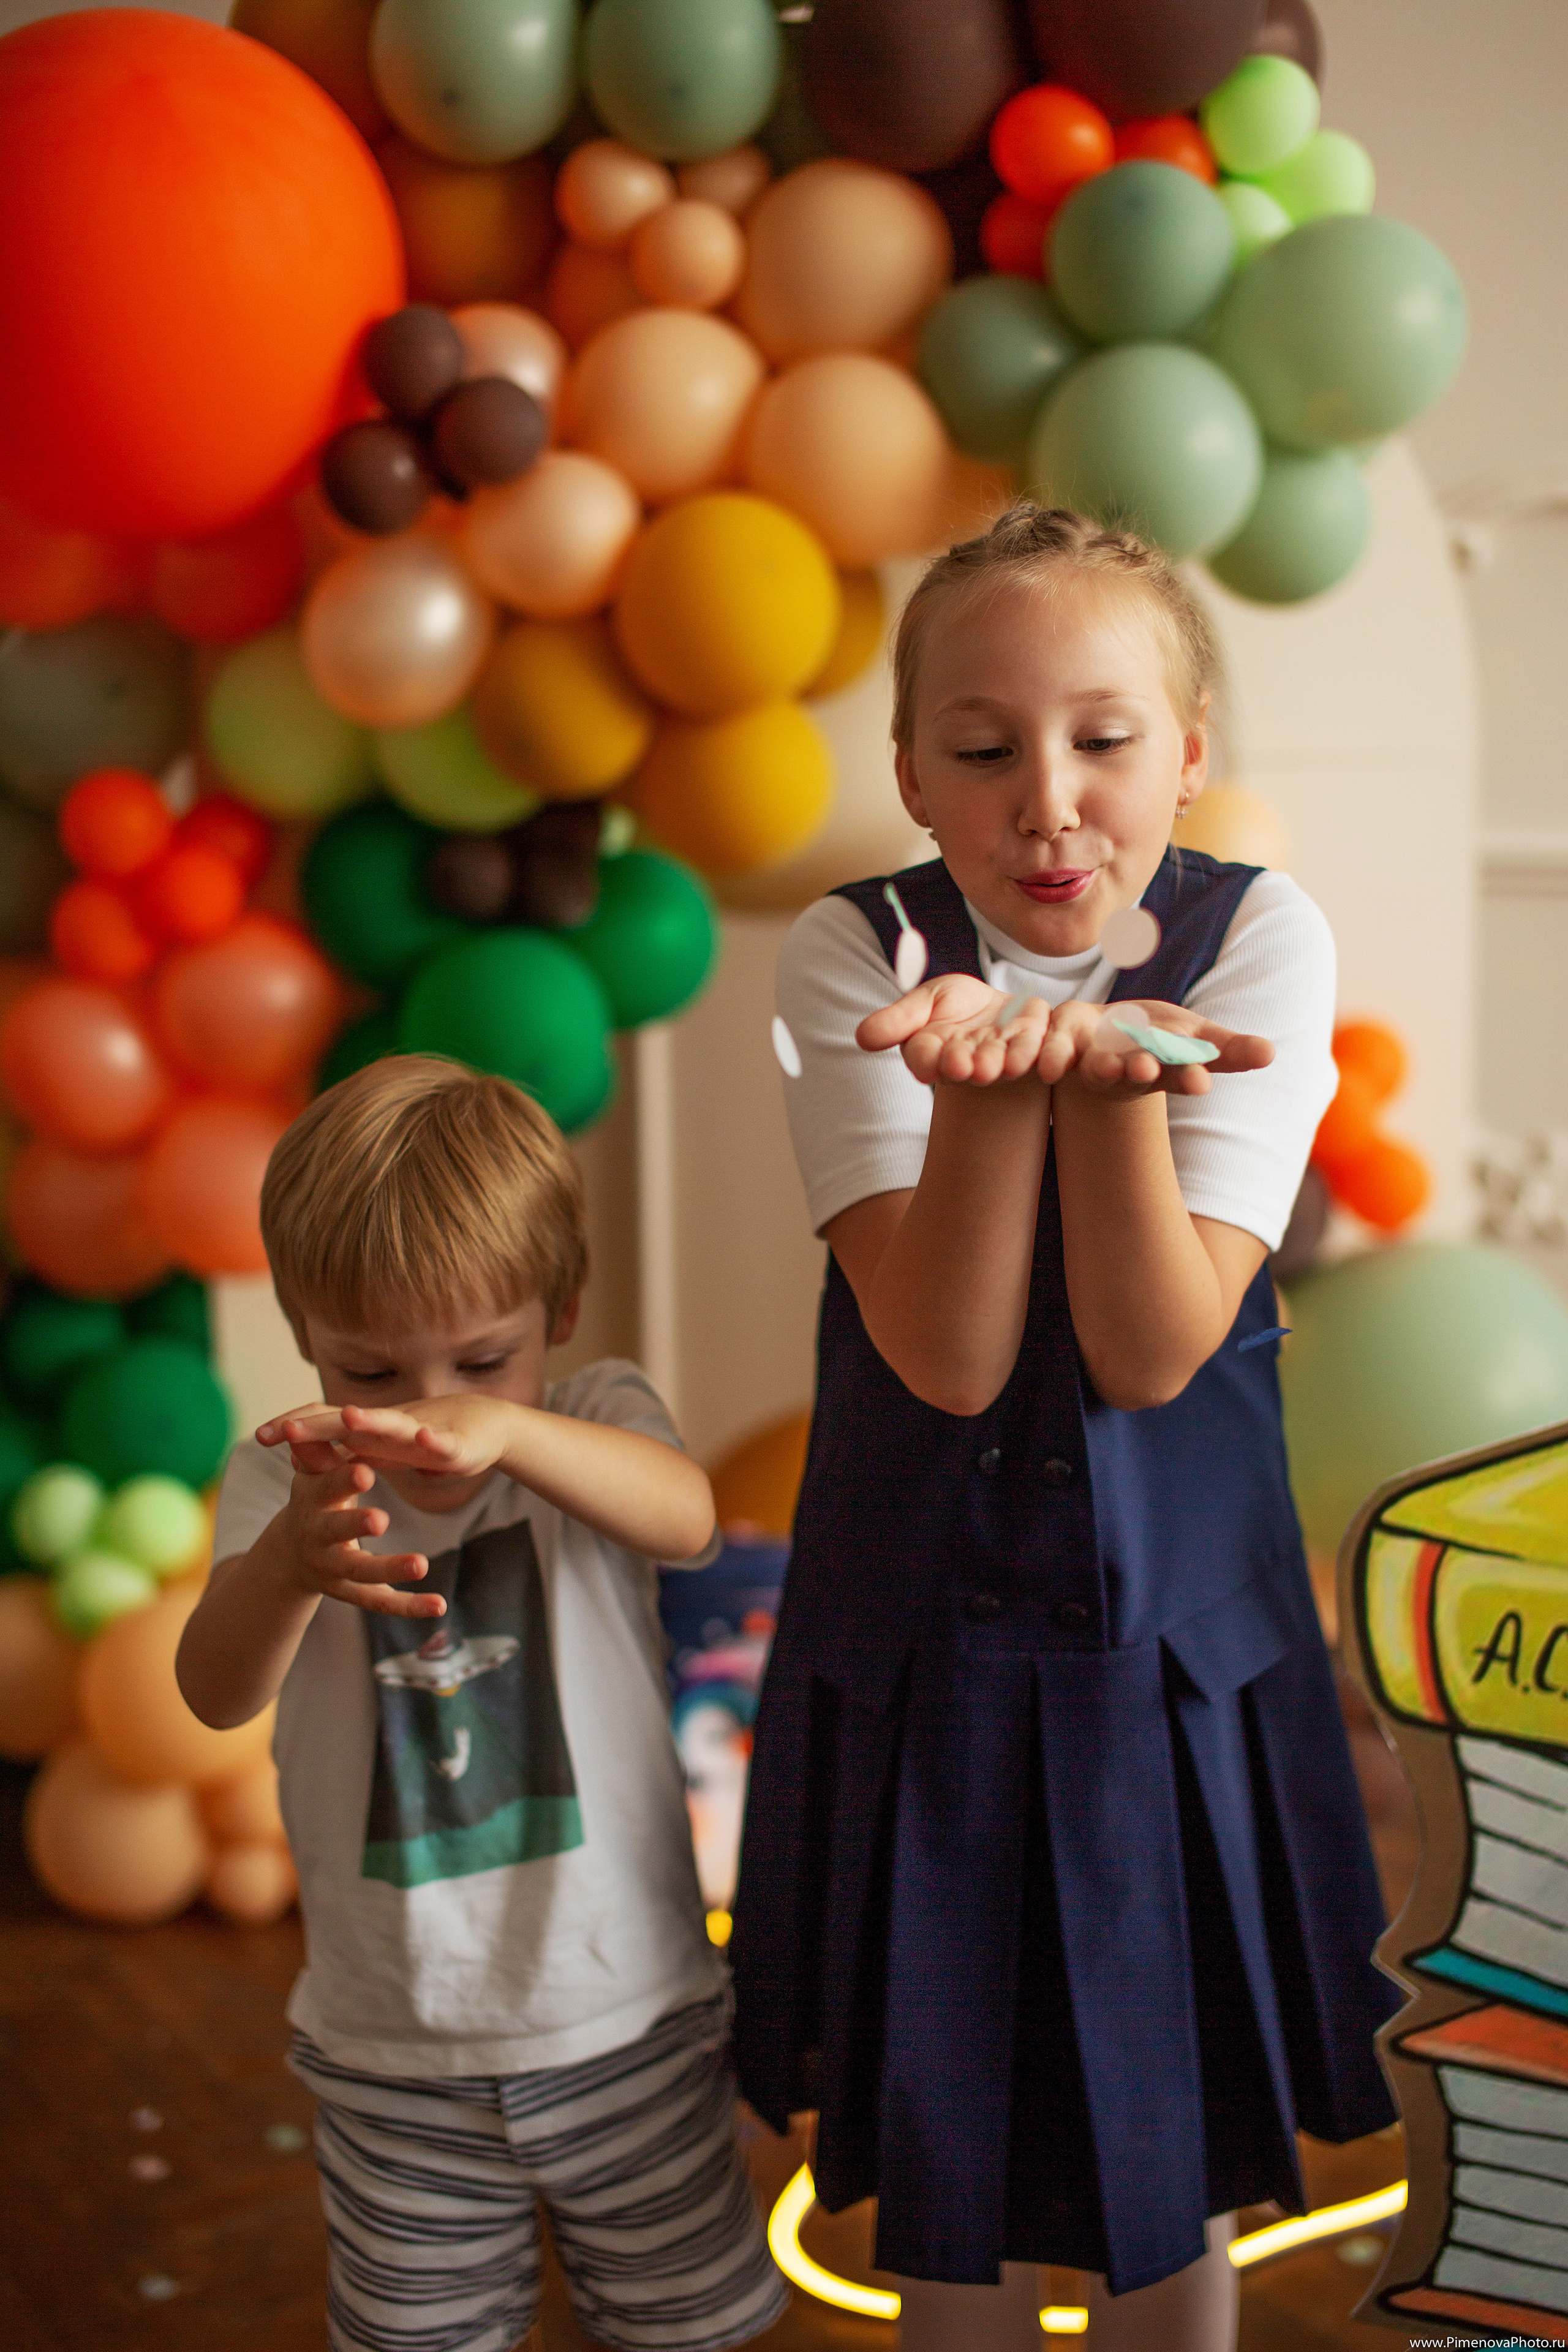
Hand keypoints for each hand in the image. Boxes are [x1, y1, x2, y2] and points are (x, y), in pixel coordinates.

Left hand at [259, 1393, 519, 1482]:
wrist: (487, 1425)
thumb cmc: (427, 1439)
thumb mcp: (380, 1451)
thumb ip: (346, 1454)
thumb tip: (302, 1460)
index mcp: (370, 1430)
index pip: (324, 1423)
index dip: (295, 1428)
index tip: (260, 1435)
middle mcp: (390, 1424)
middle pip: (345, 1420)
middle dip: (315, 1424)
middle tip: (282, 1429)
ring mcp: (422, 1431)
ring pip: (392, 1423)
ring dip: (372, 1419)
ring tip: (349, 1419)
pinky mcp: (455, 1445)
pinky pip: (442, 1443)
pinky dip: (433, 1440)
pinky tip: (424, 1440)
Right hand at [272, 1453, 441, 1619]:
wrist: (289, 1555)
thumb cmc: (313, 1498)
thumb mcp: (311, 1474)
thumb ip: (316, 1452)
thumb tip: (307, 1420)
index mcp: (310, 1500)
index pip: (324, 1487)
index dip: (340, 1480)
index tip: (362, 1469)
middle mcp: (316, 1536)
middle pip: (334, 1532)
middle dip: (354, 1525)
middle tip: (381, 1518)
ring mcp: (331, 1569)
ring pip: (360, 1572)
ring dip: (390, 1568)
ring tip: (422, 1563)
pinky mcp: (349, 1593)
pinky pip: (380, 1601)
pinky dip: (409, 1605)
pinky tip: (440, 1606)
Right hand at [857, 973, 1055, 1087]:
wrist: (998, 1007)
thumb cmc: (954, 1007)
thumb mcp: (923, 1002)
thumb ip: (897, 1020)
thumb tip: (862, 1038)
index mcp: (935, 1053)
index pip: (924, 1059)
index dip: (925, 1062)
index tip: (924, 1065)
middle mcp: (967, 1061)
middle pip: (962, 1065)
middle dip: (961, 1065)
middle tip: (960, 1064)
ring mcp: (1001, 1055)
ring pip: (998, 1062)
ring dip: (995, 1064)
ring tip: (990, 1064)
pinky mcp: (1031, 1042)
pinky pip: (1031, 1049)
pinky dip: (1029, 1050)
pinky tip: (1029, 1049)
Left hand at [1043, 999, 1274, 1099]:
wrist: (1100, 1034)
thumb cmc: (1156, 1038)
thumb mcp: (1195, 1038)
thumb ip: (1228, 1049)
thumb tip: (1272, 1053)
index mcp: (1163, 1069)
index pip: (1180, 1074)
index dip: (1188, 1077)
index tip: (1200, 1081)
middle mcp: (1126, 1073)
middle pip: (1134, 1074)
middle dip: (1140, 1070)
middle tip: (1146, 1067)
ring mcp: (1090, 1063)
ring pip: (1092, 1069)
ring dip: (1098, 1068)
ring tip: (1104, 1065)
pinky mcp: (1060, 1047)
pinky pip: (1052, 1051)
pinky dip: (1050, 1054)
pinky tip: (1046, 1061)